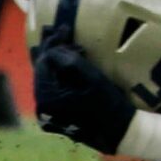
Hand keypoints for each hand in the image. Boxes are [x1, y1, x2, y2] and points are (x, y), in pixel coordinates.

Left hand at [34, 36, 136, 153]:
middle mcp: (43, 107)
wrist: (118, 131)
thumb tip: (53, 50)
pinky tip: (60, 61)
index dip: (53, 44)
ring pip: (46, 78)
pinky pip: (51, 87)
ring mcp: (48, 112)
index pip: (43, 63)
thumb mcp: (91, 78)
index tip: (64, 28)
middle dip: (51, 49)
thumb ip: (69, 62)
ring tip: (60, 41)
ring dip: (53, 59)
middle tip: (61, 31)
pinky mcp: (55, 114)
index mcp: (48, 98)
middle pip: (42, 71)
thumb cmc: (107, 103)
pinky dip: (55, 72)